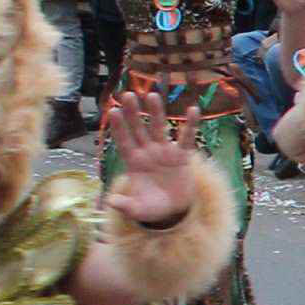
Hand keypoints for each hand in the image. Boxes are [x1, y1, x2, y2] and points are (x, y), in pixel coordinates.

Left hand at [105, 88, 199, 221]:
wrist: (174, 209)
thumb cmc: (152, 207)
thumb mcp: (138, 209)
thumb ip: (125, 205)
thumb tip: (111, 202)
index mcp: (134, 163)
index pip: (123, 141)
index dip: (118, 127)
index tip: (113, 111)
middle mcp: (147, 153)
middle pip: (138, 129)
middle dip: (133, 112)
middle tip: (127, 95)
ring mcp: (164, 152)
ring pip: (159, 128)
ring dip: (156, 112)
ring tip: (153, 95)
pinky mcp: (182, 156)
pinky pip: (186, 138)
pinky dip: (190, 124)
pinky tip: (193, 109)